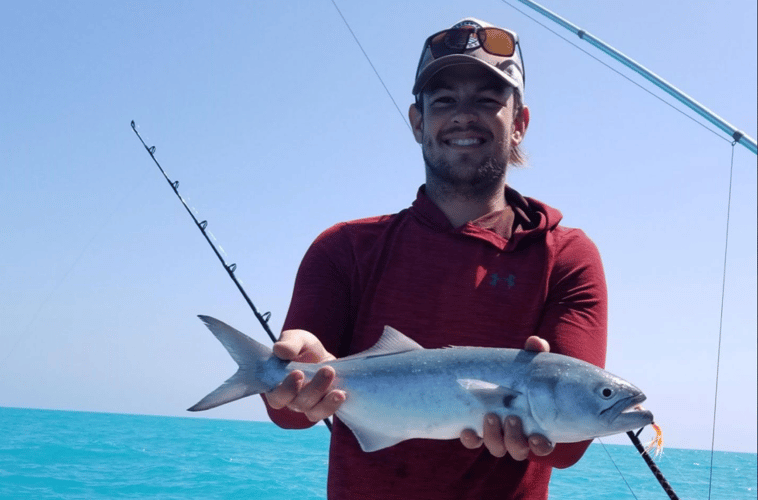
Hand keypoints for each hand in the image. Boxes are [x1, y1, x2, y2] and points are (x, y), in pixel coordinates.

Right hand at [263, 329, 345, 421]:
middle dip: (313, 389)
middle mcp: (290, 400)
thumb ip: (288, 344)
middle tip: (326, 370)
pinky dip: (334, 404)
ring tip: (338, 385)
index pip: (276, 398)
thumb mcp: (296, 339)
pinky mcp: (323, 406)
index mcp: (276, 386)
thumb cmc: (301, 348)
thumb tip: (279, 349)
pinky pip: (326, 411)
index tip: (298, 373)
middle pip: (297, 404)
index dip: (286, 390)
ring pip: (313, 411)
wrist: (320, 354)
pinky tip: (341, 393)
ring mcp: (307, 405)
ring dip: (326, 399)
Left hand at [459, 335, 554, 459]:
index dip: (540, 446)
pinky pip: (474, 443)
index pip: (542, 446)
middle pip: (518, 449)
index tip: (537, 437)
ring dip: (493, 437)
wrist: (499, 377)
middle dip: (514, 438)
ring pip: (498, 448)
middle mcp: (518, 436)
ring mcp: (498, 435)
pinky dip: (471, 439)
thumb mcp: (529, 364)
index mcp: (537, 425)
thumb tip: (536, 342)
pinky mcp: (478, 431)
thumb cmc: (523, 375)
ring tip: (490, 415)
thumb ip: (535, 354)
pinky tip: (466, 430)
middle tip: (511, 417)